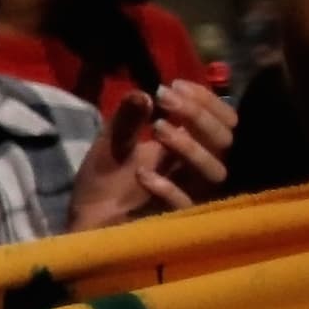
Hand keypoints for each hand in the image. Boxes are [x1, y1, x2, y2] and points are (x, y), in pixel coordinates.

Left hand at [66, 82, 229, 226]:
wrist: (84, 223)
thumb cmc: (103, 183)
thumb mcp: (111, 143)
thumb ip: (126, 118)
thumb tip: (143, 93)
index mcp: (187, 150)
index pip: (220, 121)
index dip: (204, 100)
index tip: (173, 85)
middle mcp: (195, 171)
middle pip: (225, 141)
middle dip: (198, 115)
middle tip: (164, 98)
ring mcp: (189, 196)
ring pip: (215, 172)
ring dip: (190, 147)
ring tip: (158, 129)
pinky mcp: (175, 221)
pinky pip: (186, 204)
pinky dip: (167, 187)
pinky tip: (142, 173)